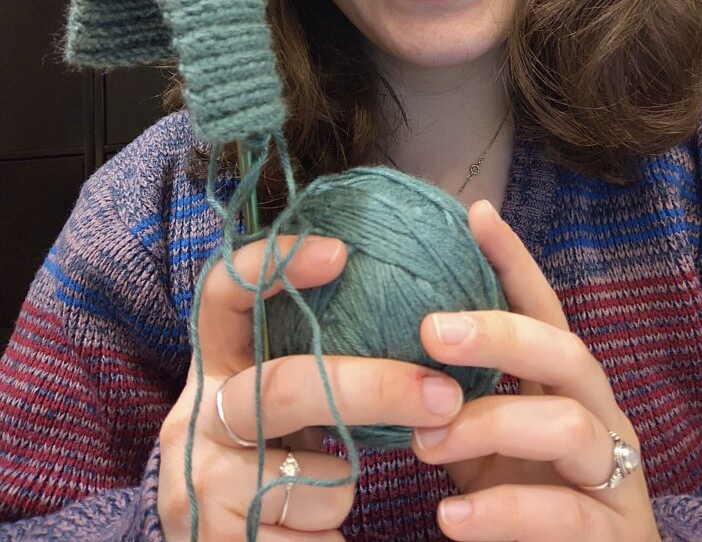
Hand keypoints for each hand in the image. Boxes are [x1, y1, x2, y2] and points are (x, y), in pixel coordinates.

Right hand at [157, 234, 465, 540]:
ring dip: (341, 490)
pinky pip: (315, 538)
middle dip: (375, 389)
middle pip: (286, 386)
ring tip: (322, 500)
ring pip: (311, 476)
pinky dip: (331, 540)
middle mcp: (193, 419)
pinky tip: (310, 541)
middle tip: (445, 393)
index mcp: (213, 369)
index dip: (272, 264)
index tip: (339, 252)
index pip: (221, 293)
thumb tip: (423, 311)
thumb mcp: (283, 411)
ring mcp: (199, 486)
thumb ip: (317, 363)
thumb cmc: (274, 468)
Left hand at [412, 200, 662, 541]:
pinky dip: (502, 513)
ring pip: (566, 424)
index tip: (475, 214)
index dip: (514, 259)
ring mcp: (615, 473)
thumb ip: (453, 395)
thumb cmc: (519, 498)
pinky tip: (451, 518)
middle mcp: (599, 414)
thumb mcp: (481, 439)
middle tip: (429, 333)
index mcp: (563, 385)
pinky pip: (564, 514)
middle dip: (499, 334)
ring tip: (423, 444)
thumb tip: (381, 341)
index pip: (543, 308)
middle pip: (564, 350)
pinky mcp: (615, 533)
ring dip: (487, 427)